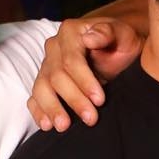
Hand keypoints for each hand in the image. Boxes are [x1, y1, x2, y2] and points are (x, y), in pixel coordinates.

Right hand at [28, 18, 144, 131]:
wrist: (118, 49)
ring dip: (52, 108)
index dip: (84, 81)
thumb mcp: (122, 33)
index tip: (100, 99)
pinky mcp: (45, 82)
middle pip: (56, 77)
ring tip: (63, 126)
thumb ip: (107, 32)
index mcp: (70, 33)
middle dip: (74, 99)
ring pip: (41, 88)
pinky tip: (47, 125)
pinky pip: (35, 97)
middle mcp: (54, 48)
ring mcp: (47, 65)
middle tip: (91, 118)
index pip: (71, 60)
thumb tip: (89, 38)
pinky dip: (38, 111)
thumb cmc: (121, 41)